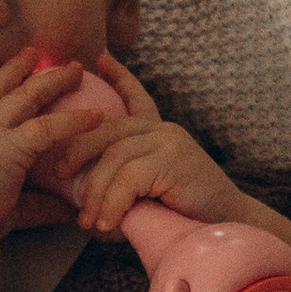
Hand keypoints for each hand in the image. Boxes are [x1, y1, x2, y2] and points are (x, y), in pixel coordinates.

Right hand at [0, 53, 112, 247]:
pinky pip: (47, 128)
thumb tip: (67, 209)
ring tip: (75, 70)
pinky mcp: (8, 148)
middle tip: (40, 54)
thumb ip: (36, 204)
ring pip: (27, 96)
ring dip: (53, 80)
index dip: (0, 80)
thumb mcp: (3, 207)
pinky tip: (95, 117)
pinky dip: (73, 121)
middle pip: (2, 86)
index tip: (15, 69)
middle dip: (23, 68)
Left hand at [59, 57, 290, 291]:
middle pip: (109, 130)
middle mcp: (165, 131)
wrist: (231, 232)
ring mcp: (170, 142)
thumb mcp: (149, 199)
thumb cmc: (187, 221)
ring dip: (96, 193)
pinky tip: (108, 224)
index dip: (120, 78)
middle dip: (79, 150)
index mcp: (160, 135)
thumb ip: (123, 190)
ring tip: (89, 222)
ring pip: (115, 157)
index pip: (136, 100)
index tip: (101, 58)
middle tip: (59, 175)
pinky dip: (113, 202)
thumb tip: (82, 206)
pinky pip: (129, 177)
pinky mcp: (174, 159)